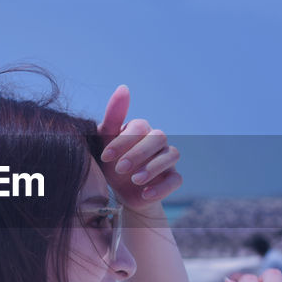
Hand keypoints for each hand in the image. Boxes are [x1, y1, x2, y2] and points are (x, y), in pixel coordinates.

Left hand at [96, 84, 182, 211]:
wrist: (121, 192)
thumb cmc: (111, 162)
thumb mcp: (105, 142)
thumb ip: (113, 117)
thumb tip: (124, 87)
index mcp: (141, 129)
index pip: (139, 127)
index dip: (122, 141)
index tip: (105, 156)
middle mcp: (157, 141)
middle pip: (158, 137)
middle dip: (138, 153)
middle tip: (120, 168)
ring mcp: (167, 159)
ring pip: (171, 155)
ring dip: (153, 167)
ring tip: (134, 180)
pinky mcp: (172, 178)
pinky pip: (176, 179)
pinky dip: (161, 187)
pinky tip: (145, 193)